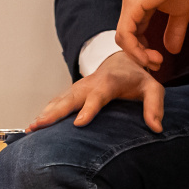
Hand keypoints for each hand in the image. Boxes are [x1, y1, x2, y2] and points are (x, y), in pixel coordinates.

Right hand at [28, 49, 167, 133]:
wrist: (122, 59)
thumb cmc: (137, 77)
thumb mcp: (153, 88)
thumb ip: (155, 105)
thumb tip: (156, 128)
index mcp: (109, 82)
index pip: (98, 96)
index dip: (88, 109)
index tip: (78, 123)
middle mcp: (90, 84)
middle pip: (71, 98)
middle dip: (55, 112)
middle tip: (41, 125)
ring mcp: (80, 87)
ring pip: (60, 99)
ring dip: (45, 113)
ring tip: (32, 128)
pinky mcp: (74, 92)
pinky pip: (57, 101)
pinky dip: (45, 111)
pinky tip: (35, 125)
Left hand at [114, 0, 188, 72]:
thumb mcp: (180, 13)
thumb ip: (174, 31)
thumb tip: (172, 51)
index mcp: (138, 6)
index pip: (132, 34)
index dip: (143, 51)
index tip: (159, 61)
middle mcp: (130, 5)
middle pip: (125, 39)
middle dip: (140, 56)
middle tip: (157, 66)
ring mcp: (129, 4)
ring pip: (123, 39)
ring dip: (138, 56)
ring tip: (156, 62)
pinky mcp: (133, 5)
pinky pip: (126, 34)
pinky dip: (135, 49)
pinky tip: (150, 56)